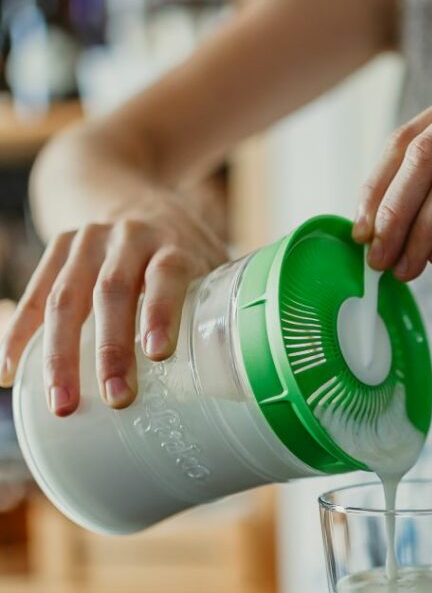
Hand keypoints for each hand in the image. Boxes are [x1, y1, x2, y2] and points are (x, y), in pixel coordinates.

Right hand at [0, 193, 226, 414]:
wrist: (127, 188)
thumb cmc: (182, 246)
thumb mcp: (210, 261)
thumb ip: (223, 302)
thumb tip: (248, 366)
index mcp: (173, 242)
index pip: (166, 274)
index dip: (161, 312)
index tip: (158, 354)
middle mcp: (128, 237)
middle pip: (113, 291)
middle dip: (111, 349)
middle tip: (116, 398)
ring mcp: (87, 241)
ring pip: (67, 297)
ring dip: (61, 355)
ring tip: (64, 404)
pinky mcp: (58, 249)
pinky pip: (34, 295)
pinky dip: (19, 335)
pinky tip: (10, 374)